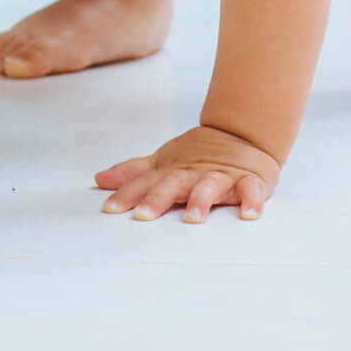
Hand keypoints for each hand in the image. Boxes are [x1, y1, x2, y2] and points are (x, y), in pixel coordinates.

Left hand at [96, 125, 280, 222]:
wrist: (243, 133)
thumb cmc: (198, 155)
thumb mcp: (163, 162)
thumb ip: (134, 173)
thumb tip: (99, 179)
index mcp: (172, 171)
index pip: (146, 182)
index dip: (127, 194)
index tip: (109, 209)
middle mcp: (194, 173)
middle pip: (173, 184)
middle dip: (157, 199)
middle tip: (142, 215)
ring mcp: (221, 176)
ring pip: (210, 186)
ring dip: (201, 200)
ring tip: (192, 218)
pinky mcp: (249, 181)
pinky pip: (251, 190)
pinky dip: (252, 200)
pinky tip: (249, 214)